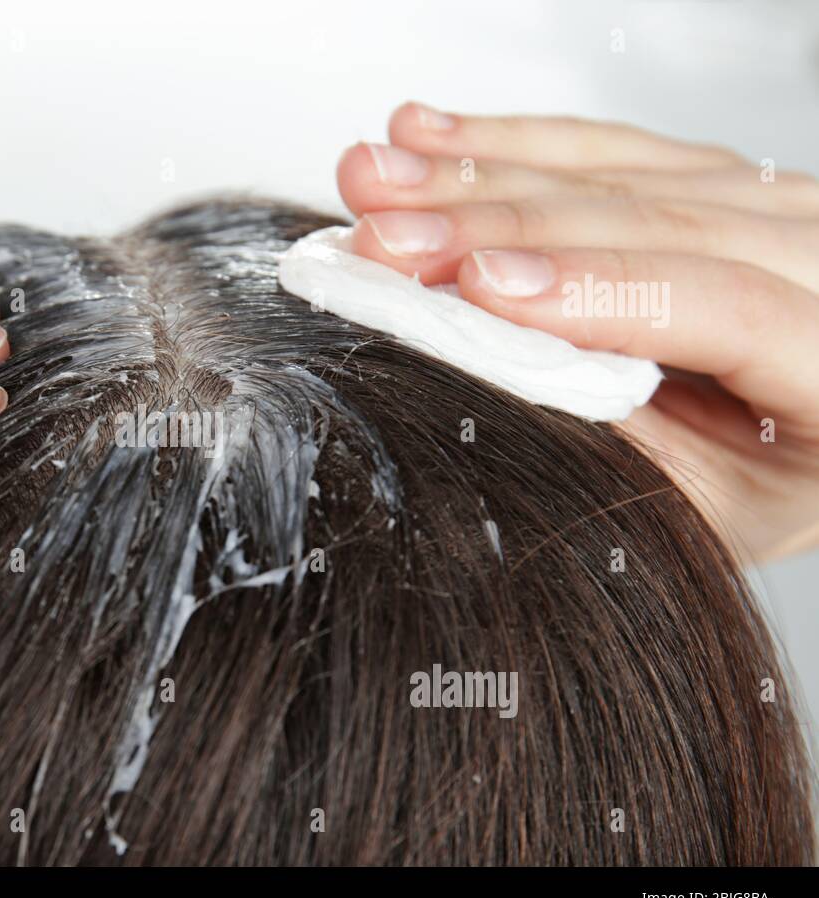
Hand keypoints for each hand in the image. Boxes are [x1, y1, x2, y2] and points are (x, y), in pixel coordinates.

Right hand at [337, 103, 818, 560]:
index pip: (735, 311)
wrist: (781, 448)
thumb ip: (612, 441)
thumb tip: (483, 368)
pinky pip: (602, 146)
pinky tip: (425, 139)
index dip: (604, 293)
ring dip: (476, 177)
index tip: (481, 288)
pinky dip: (505, 144)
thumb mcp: (690, 507)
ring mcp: (774, 204)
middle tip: (384, 240)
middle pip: (659, 222)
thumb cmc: (736, 489)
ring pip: (614, 172)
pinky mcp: (710, 175)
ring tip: (372, 185)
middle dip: (499, 225)